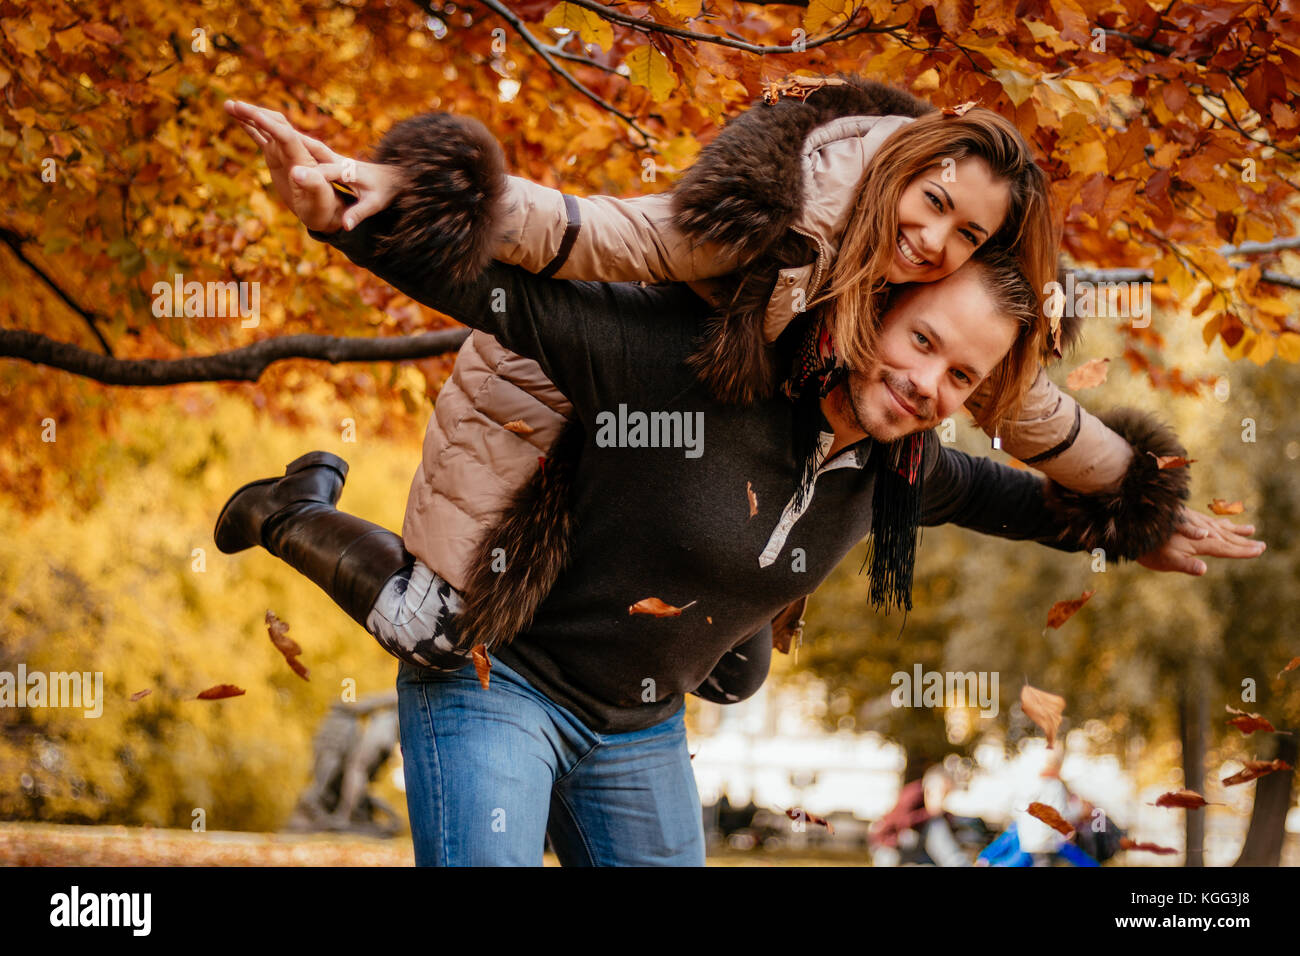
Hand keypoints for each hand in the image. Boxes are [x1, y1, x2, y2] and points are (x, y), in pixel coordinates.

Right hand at [224, 100, 400, 232]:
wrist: (388, 176)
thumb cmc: (381, 190)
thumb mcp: (374, 203)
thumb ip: (359, 213)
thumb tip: (346, 226)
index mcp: (340, 166)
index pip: (319, 167)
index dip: (304, 170)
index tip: (289, 173)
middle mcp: (325, 153)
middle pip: (294, 138)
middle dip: (269, 125)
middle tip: (244, 111)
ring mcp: (315, 151)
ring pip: (284, 132)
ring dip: (260, 119)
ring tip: (233, 106)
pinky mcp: (309, 152)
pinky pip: (283, 138)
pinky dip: (263, 128)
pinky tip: (243, 118)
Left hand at [1136, 506, 1264, 574]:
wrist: (1132, 521)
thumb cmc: (1148, 546)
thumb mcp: (1165, 560)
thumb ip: (1186, 565)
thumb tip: (1204, 570)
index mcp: (1200, 542)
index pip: (1226, 548)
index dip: (1243, 550)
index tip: (1259, 550)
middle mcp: (1200, 530)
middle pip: (1226, 537)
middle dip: (1244, 542)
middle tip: (1262, 546)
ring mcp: (1193, 522)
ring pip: (1219, 527)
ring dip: (1235, 530)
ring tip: (1250, 529)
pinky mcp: (1184, 517)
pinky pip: (1208, 521)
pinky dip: (1219, 523)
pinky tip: (1221, 524)